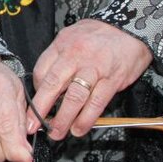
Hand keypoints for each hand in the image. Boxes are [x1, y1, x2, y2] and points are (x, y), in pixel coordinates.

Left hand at [28, 19, 152, 139]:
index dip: (36, 92)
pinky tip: (79, 129)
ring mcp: (94, 68)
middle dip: (40, 109)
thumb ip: (57, 57)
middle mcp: (76, 56)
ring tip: (56, 133)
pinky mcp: (112, 79)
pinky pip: (97, 103)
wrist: (130, 28)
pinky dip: (86, 119)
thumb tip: (43, 82)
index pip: (41, 71)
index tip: (34, 105)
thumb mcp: (71, 36)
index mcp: (62, 45)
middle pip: (52, 84)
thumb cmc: (98, 34)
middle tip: (32, 126)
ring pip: (74, 97)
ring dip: (63, 119)